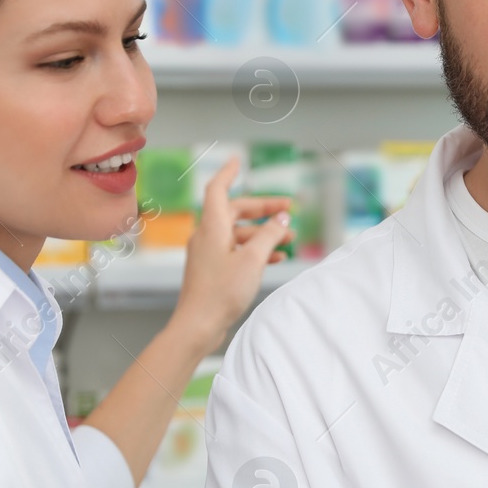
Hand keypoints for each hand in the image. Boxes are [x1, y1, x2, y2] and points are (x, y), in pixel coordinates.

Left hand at [168, 156, 293, 356]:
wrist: (198, 326)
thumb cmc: (221, 292)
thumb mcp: (252, 259)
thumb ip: (268, 235)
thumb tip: (280, 220)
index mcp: (212, 226)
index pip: (218, 188)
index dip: (229, 172)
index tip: (239, 161)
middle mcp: (207, 235)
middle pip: (235, 210)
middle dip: (263, 209)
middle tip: (288, 210)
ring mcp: (208, 253)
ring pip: (239, 233)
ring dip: (263, 232)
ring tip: (289, 239)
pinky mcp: (212, 269)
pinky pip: (236, 250)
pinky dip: (255, 249)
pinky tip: (276, 258)